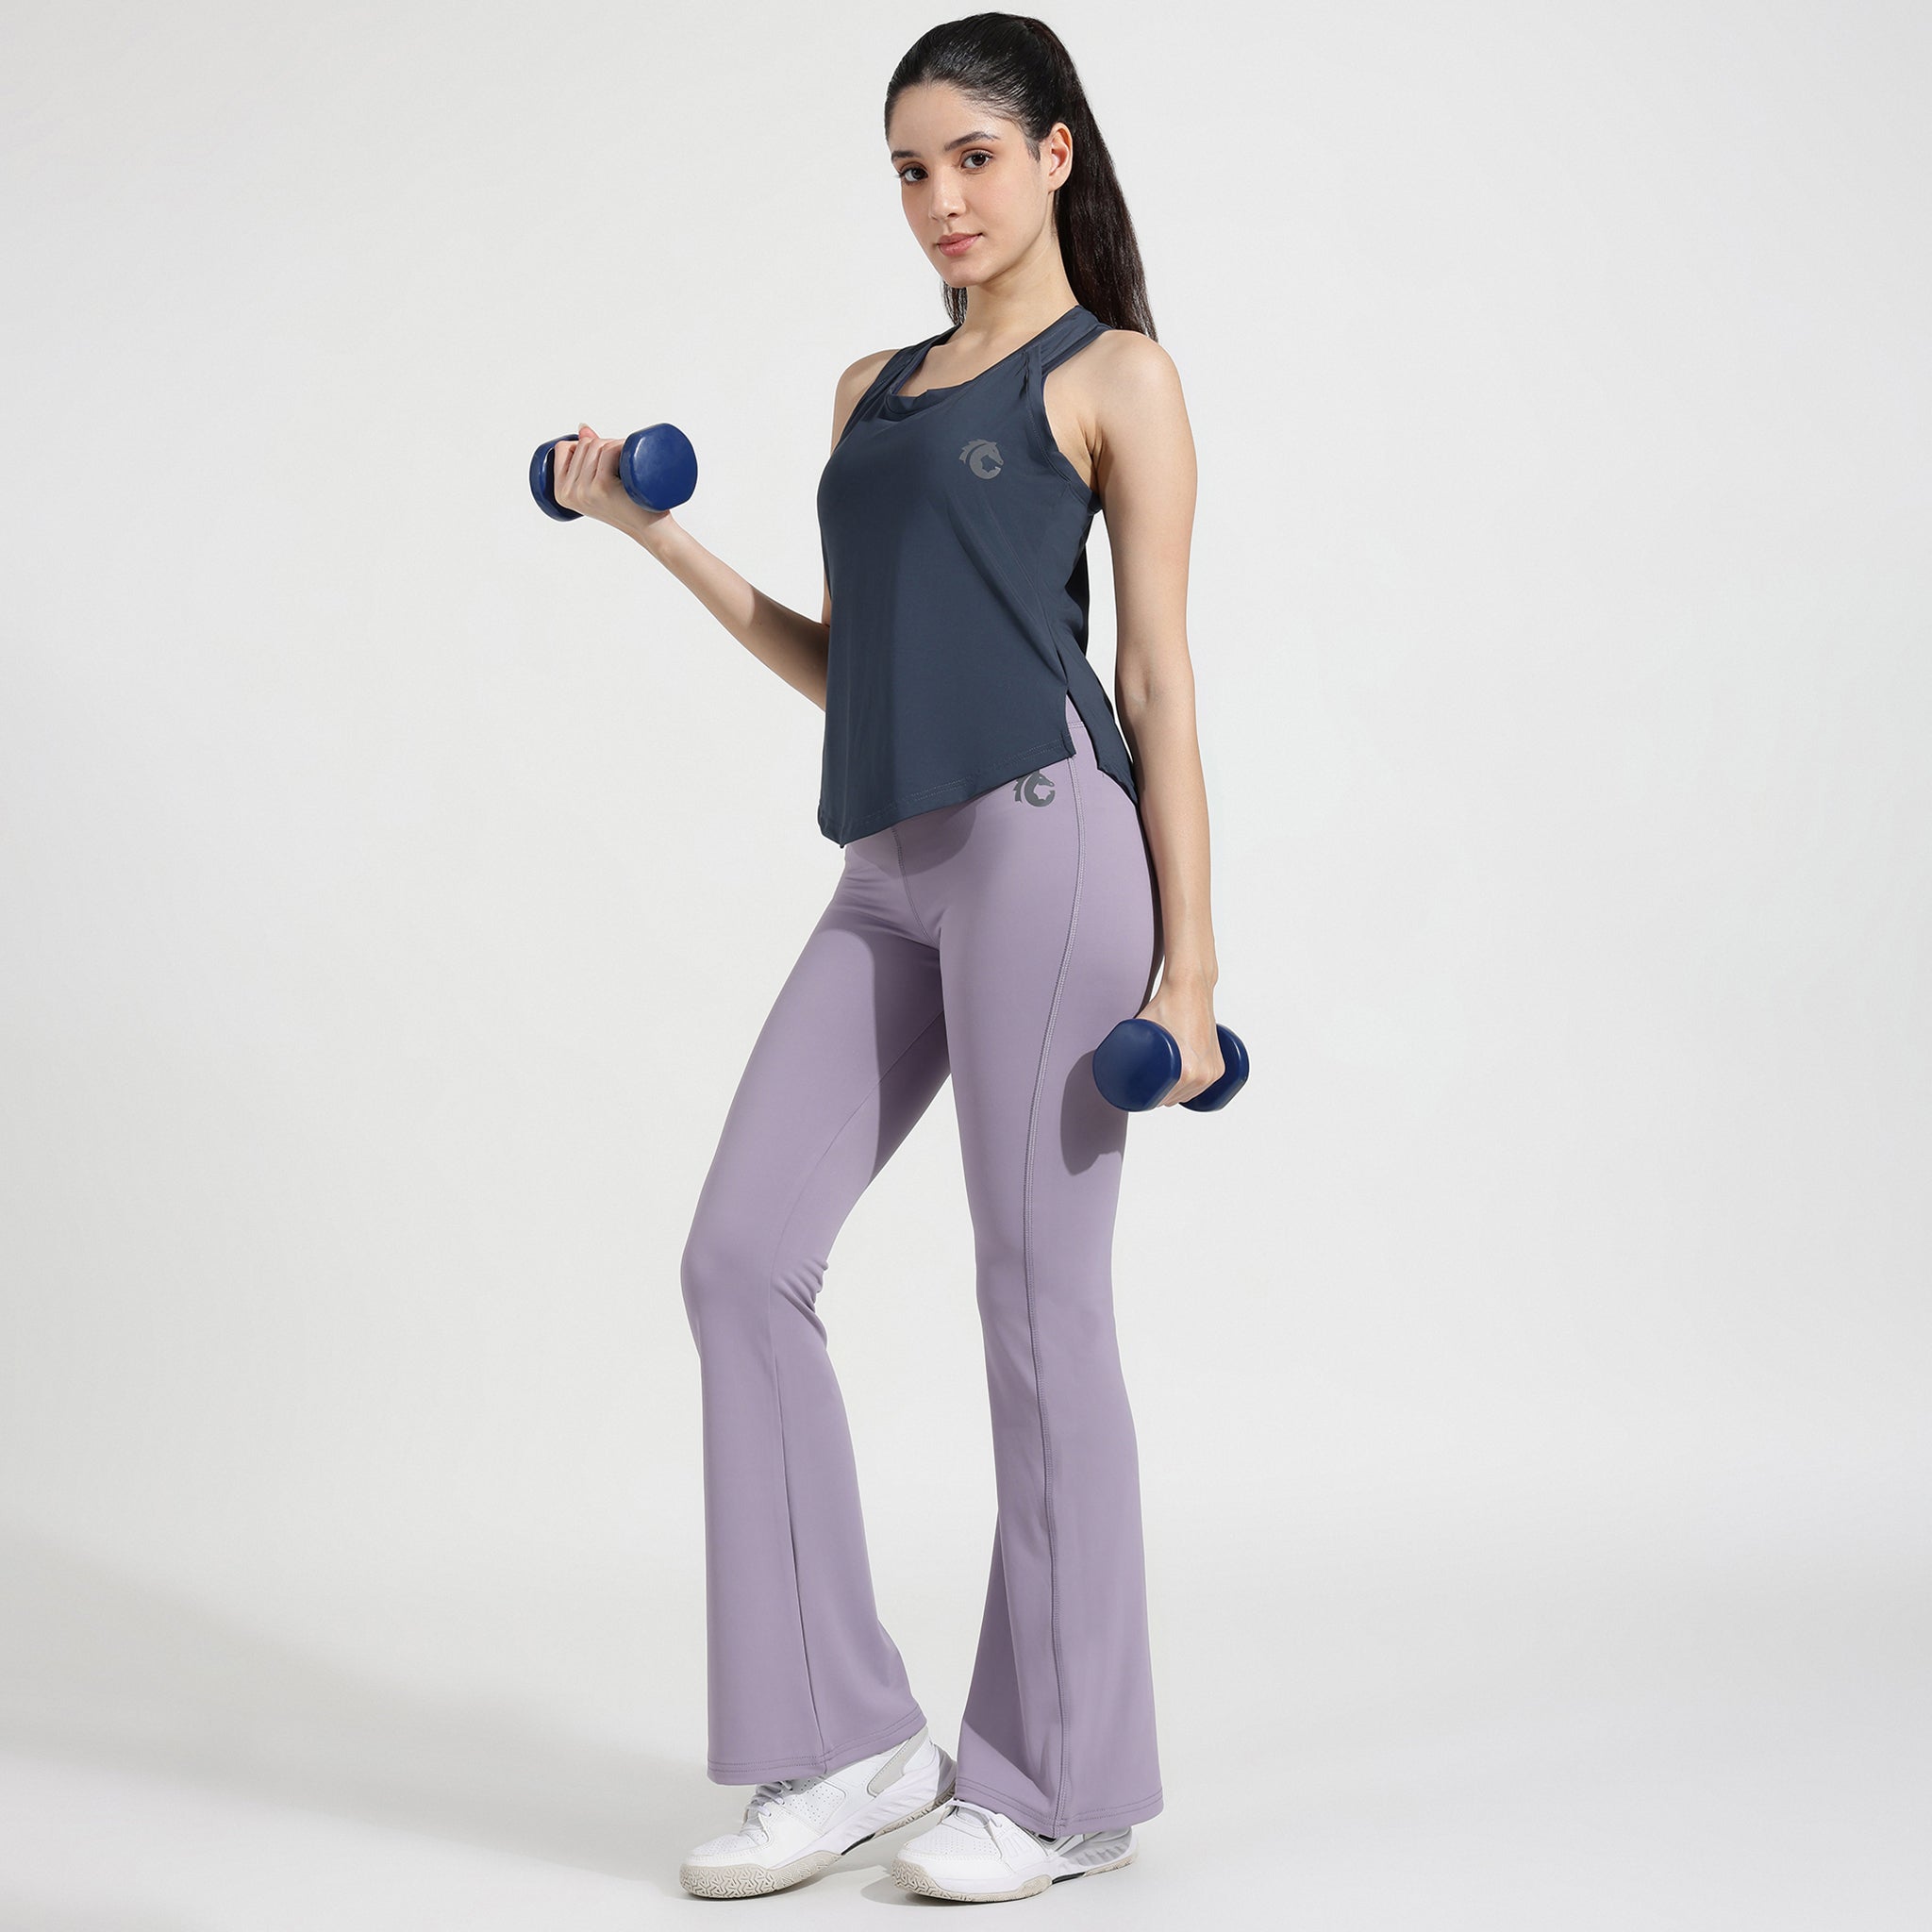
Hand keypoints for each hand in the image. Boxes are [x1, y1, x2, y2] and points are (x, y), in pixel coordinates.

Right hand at [551, 421, 669, 540]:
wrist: (651, 529)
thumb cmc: (629, 505)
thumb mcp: (600, 483)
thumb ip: (588, 457)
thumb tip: (583, 427)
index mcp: (561, 493)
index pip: (563, 448)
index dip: (584, 443)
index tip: (603, 455)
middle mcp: (568, 494)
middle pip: (583, 444)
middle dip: (605, 444)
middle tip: (623, 463)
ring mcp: (584, 491)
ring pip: (597, 444)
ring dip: (617, 444)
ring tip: (629, 464)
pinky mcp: (602, 486)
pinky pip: (609, 451)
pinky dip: (622, 447)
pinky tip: (631, 460)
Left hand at [1135, 976, 1222, 1106]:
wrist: (1190, 989)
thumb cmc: (1166, 1006)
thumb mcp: (1140, 1028)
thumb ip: (1126, 1044)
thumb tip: (1108, 1058)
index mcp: (1187, 1071)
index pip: (1162, 1099)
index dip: (1148, 1100)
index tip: (1139, 1093)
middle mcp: (1203, 1074)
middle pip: (1176, 1098)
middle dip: (1161, 1096)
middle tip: (1147, 1085)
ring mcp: (1214, 1070)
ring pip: (1191, 1094)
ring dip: (1178, 1094)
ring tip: (1163, 1084)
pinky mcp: (1220, 1064)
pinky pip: (1205, 1086)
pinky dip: (1194, 1088)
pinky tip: (1184, 1088)